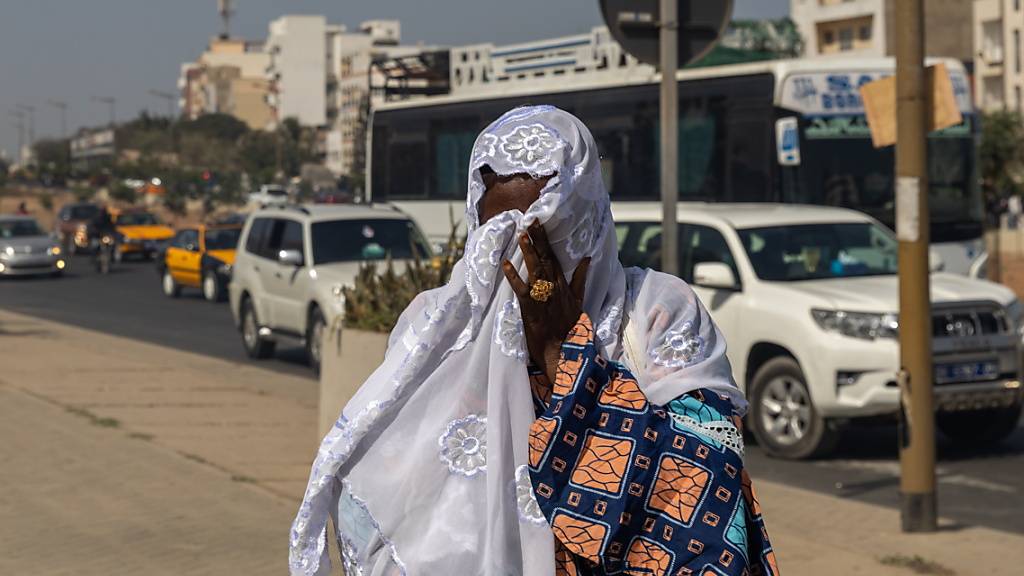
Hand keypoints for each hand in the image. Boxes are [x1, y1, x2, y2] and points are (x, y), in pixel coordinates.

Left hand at [502, 222, 589, 383]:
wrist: (564, 351)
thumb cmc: (570, 328)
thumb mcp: (579, 300)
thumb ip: (580, 278)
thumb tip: (587, 258)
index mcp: (563, 284)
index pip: (553, 257)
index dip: (545, 240)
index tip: (538, 223)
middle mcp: (553, 287)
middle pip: (545, 259)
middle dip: (538, 239)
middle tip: (531, 220)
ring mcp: (542, 296)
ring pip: (535, 270)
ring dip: (528, 252)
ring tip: (522, 235)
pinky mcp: (531, 307)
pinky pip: (521, 289)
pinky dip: (513, 276)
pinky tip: (506, 264)